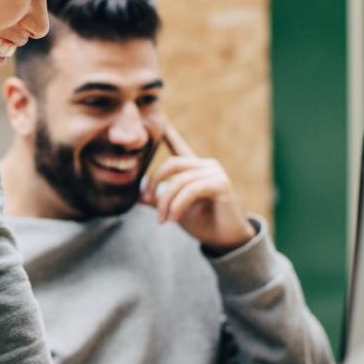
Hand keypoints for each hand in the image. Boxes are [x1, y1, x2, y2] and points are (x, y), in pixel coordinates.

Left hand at [140, 122, 255, 254]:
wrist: (225, 241)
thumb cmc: (204, 224)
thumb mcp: (176, 210)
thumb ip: (160, 200)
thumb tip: (138, 196)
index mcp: (195, 170)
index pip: (180, 148)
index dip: (170, 136)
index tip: (161, 122)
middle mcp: (207, 166)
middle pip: (171, 165)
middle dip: (154, 182)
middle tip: (146, 201)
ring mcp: (216, 173)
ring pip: (179, 181)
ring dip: (166, 202)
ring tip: (162, 220)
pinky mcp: (221, 184)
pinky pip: (191, 190)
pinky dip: (178, 205)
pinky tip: (174, 218)